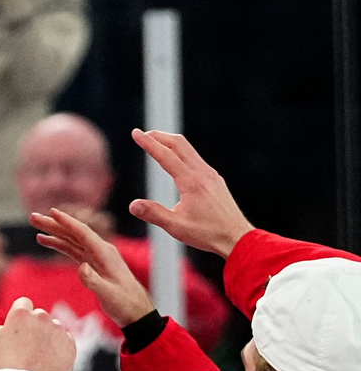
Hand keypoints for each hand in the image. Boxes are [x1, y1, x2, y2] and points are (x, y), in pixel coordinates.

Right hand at [0, 298, 76, 370]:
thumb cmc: (7, 366)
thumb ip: (2, 329)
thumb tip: (8, 328)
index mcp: (21, 314)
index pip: (23, 302)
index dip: (20, 314)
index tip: (19, 325)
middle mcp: (41, 317)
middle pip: (39, 315)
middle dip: (35, 325)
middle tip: (29, 344)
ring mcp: (58, 329)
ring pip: (54, 327)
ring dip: (48, 335)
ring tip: (40, 355)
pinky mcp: (70, 343)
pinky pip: (65, 339)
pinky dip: (60, 346)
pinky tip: (51, 359)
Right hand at [30, 208, 153, 327]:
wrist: (136, 312)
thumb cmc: (125, 303)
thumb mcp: (109, 295)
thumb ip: (93, 281)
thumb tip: (80, 266)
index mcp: (105, 253)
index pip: (83, 233)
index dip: (67, 222)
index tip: (52, 212)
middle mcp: (100, 250)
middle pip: (74, 232)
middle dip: (54, 224)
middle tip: (33, 217)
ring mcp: (96, 256)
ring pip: (71, 239)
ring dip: (54, 232)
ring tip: (36, 225)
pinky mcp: (92, 263)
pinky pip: (72, 249)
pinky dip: (59, 244)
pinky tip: (46, 240)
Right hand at [129, 129, 253, 258]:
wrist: (237, 237)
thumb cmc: (208, 234)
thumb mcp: (176, 227)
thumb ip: (153, 214)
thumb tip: (133, 205)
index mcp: (191, 182)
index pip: (166, 156)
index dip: (148, 143)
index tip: (136, 133)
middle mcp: (203, 174)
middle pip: (179, 144)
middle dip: (159, 136)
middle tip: (143, 134)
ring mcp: (211, 175)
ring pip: (189, 150)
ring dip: (171, 143)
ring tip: (156, 143)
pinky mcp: (215, 180)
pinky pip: (196, 159)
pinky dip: (181, 153)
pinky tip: (176, 161)